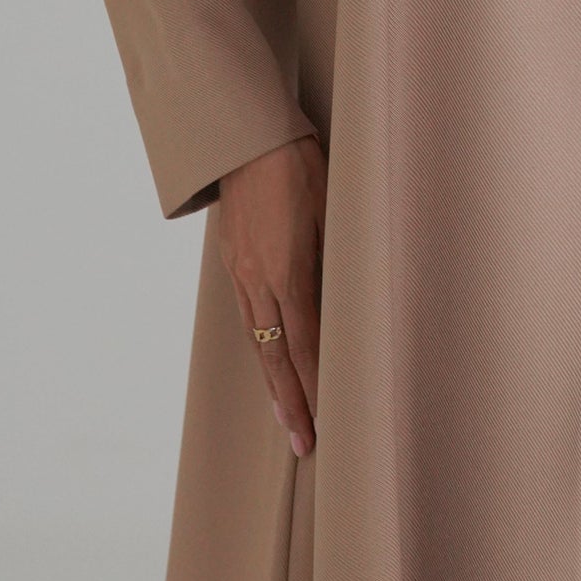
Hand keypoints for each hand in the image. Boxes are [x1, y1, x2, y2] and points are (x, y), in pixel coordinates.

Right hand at [218, 132, 325, 455]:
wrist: (246, 137)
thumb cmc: (300, 167)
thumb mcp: (330, 211)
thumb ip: (335, 260)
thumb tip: (348, 306)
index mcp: (288, 271)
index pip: (306, 345)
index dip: (316, 387)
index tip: (326, 422)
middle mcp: (259, 280)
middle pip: (277, 356)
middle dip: (292, 404)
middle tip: (304, 444)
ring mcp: (240, 273)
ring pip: (259, 341)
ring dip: (274, 383)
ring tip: (288, 418)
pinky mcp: (231, 262)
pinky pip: (247, 316)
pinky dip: (261, 348)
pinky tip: (270, 362)